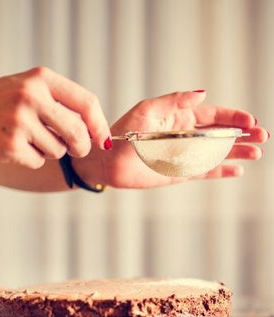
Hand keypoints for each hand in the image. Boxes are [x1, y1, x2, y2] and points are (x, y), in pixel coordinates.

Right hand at [0, 67, 111, 168]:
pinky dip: (31, 160)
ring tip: (25, 139)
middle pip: (77, 131)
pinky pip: (38, 161)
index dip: (99, 125)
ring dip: (49, 151)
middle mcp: (32, 96)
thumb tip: (92, 128)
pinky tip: (12, 148)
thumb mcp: (24, 87)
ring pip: (58, 150)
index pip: (86, 102)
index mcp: (40, 79)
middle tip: (76, 150)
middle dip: (81, 146)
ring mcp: (20, 121)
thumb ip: (56, 101)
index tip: (103, 140)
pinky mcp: (11, 145)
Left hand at [77, 91, 268, 188]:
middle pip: (221, 135)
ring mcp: (184, 155)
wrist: (108, 160)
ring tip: (257, 151)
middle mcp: (185, 136)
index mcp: (180, 117)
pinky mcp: (179, 173)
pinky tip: (237, 170)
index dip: (233, 117)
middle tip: (262, 135)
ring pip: (217, 153)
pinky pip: (204, 172)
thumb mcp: (147, 109)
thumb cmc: (123, 131)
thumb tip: (203, 94)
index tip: (250, 120)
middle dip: (242, 134)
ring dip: (237, 152)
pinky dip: (221, 171)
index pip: (213, 115)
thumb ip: (174, 101)